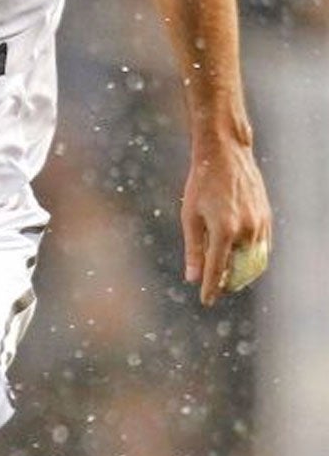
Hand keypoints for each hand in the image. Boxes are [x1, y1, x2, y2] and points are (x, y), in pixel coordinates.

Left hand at [181, 141, 272, 305]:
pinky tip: (241, 258)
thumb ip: (193, 248)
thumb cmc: (202, 183)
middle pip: (240, 271)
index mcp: (224, 230)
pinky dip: (253, 258)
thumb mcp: (190, 216)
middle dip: (228, 283)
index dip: (211, 288)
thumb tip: (192, 278)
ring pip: (254, 262)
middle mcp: (246, 230)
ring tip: (228, 277)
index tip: (206, 300)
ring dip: (242, 273)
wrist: (225, 155)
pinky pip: (263, 248)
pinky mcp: (266, 217)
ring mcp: (259, 224)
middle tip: (216, 288)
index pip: (217, 270)